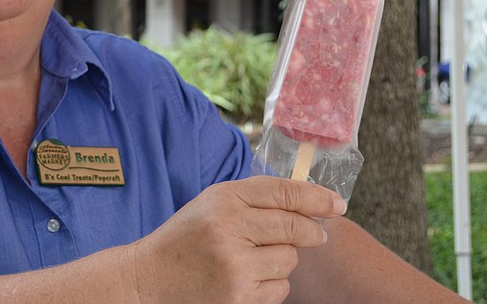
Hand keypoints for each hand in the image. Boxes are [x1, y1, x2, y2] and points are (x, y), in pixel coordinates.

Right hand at [127, 175, 345, 303]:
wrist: (150, 277)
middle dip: (312, 231)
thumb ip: (255, 198)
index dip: (317, 197)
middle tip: (316, 234)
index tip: (336, 204)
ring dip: (283, 260)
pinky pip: (280, 288)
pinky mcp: (238, 296)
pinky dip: (273, 285)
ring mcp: (234, 265)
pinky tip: (249, 278)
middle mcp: (229, 228)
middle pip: (295, 226)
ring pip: (290, 260)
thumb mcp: (214, 203)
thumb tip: (310, 200)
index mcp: (224, 198)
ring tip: (256, 258)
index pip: (284, 192)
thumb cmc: (189, 236)